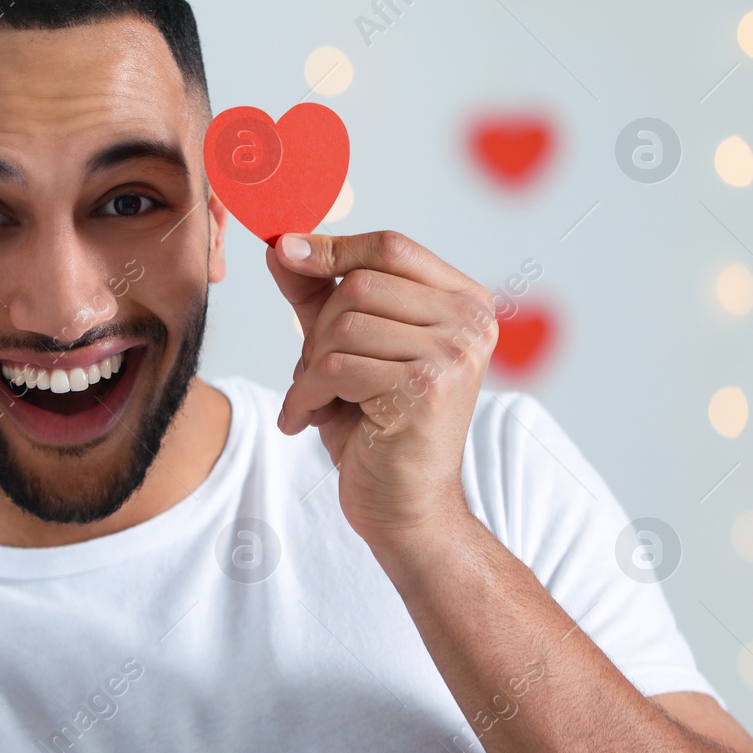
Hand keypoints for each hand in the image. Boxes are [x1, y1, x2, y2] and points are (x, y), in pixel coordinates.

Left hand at [267, 231, 496, 546]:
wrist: (404, 507)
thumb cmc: (375, 427)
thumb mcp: (346, 348)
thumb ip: (319, 294)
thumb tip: (282, 245)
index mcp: (463, 300)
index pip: (391, 247)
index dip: (332, 247)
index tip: (284, 251)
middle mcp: (470, 321)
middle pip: (359, 284)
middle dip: (317, 329)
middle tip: (312, 372)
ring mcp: (453, 353)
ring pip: (343, 325)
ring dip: (309, 368)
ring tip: (314, 399)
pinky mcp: (426, 389)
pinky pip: (336, 368)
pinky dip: (305, 395)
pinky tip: (306, 421)